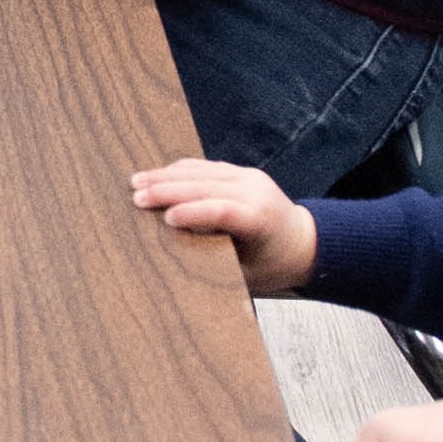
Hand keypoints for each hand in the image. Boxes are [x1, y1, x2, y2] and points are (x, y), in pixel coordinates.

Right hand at [129, 157, 318, 293]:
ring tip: (137, 181)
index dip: (193, 213)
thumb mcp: (249, 274)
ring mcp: (248, 177)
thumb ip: (218, 259)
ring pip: (201, 171)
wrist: (306, 242)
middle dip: (167, 189)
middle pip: (205, 185)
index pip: (222, 210)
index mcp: (260, 218)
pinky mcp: (241, 172)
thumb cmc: (275, 265)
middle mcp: (255, 191)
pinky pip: (206, 167)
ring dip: (166, 175)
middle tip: (137, 197)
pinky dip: (180, 171)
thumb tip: (178, 254)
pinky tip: (158, 175)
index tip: (166, 219)